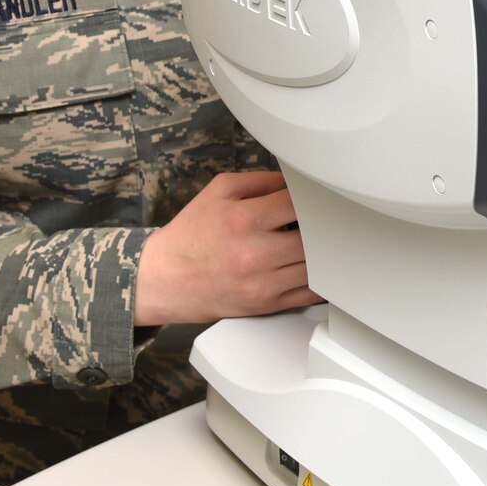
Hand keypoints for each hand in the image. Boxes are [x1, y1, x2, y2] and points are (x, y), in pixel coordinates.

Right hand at [133, 170, 321, 325]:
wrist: (164, 280)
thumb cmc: (191, 235)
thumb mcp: (219, 192)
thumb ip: (261, 181)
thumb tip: (295, 180)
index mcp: (243, 220)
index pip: (298, 203)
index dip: (311, 197)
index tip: (313, 196)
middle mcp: (255, 254)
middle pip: (313, 237)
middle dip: (319, 226)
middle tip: (320, 220)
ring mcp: (262, 283)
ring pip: (316, 267)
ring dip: (322, 253)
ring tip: (317, 242)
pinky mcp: (266, 305)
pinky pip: (309, 295)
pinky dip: (320, 281)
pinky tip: (318, 268)